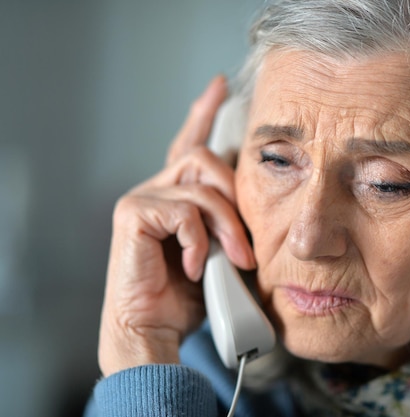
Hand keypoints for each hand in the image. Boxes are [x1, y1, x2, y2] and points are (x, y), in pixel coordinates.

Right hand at [98, 76, 255, 376]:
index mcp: (177, 196)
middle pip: (207, 160)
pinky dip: (197, 241)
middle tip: (245, 247)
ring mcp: (141, 199)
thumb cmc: (190, 295)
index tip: (221, 86)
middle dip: (237, 200)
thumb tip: (262, 198)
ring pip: (202, 186)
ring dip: (226, 226)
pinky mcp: (132, 214)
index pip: (191, 144)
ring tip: (231, 260)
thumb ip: (231, 220)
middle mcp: (157, 189)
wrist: (154, 329)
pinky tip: (192, 266)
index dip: (204, 113)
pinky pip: (184, 211)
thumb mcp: (221, 250)